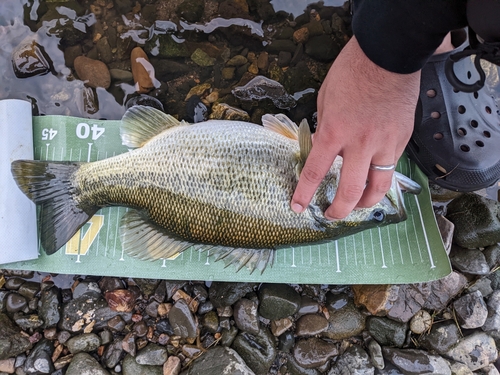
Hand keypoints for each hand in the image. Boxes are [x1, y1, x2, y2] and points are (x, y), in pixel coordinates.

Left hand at [291, 36, 420, 218]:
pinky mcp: (401, 139)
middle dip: (339, 210)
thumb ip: (324, 128)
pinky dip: (381, 176)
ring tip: (357, 206)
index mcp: (334, 132)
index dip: (304, 194)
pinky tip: (374, 176)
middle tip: (330, 214)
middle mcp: (359, 144)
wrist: (388, 54)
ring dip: (366, 203)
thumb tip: (325, 147)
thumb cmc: (352, 72)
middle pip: (351, 192)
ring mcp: (384, 144)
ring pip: (378, 187)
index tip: (298, 207)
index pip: (315, 173)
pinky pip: (391, 166)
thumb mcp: (325, 100)